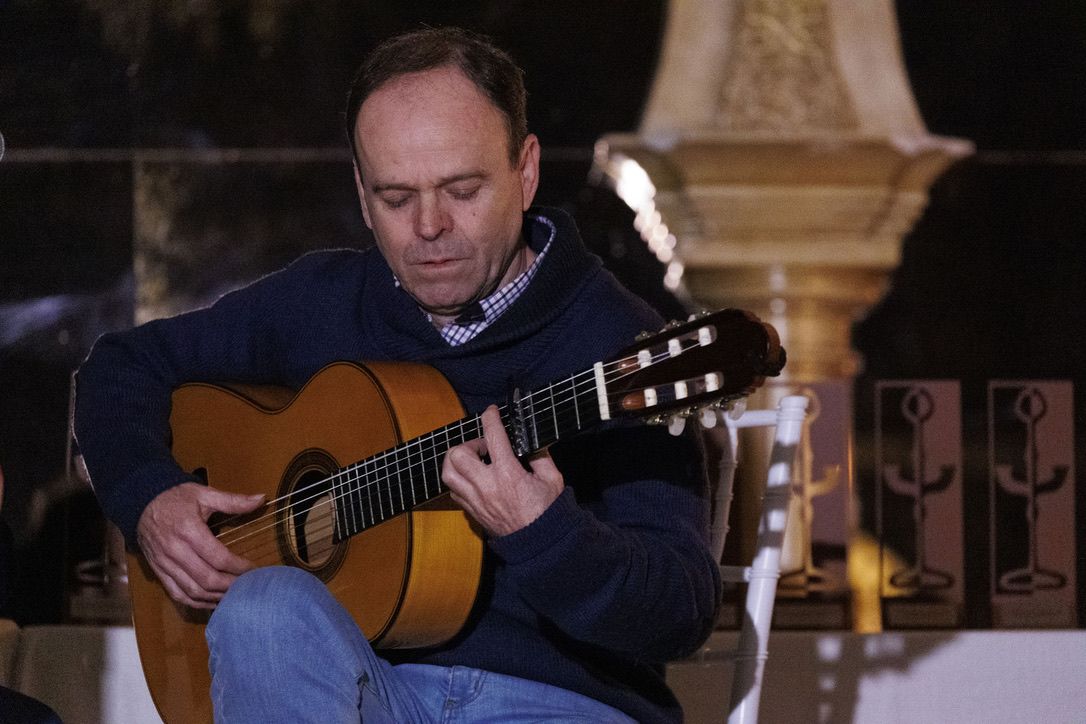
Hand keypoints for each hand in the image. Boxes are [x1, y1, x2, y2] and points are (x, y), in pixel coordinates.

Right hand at [136, 482, 264, 608]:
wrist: (141, 502)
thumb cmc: (176, 498)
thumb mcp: (205, 494)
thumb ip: (233, 501)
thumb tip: (262, 499)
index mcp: (189, 531)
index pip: (219, 558)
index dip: (239, 567)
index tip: (254, 570)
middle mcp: (176, 551)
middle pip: (207, 579)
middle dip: (230, 586)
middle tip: (248, 586)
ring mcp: (165, 564)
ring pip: (193, 591)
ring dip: (215, 597)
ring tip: (234, 596)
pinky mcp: (158, 572)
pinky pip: (177, 594)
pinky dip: (196, 602)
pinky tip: (212, 602)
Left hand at [442, 405, 563, 536]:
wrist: (538, 543)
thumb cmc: (547, 511)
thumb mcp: (552, 479)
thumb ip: (541, 456)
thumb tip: (531, 441)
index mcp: (508, 474)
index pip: (493, 436)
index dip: (490, 418)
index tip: (491, 411)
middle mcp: (486, 485)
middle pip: (458, 454)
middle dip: (468, 444)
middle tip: (484, 447)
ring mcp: (475, 500)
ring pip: (447, 473)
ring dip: (456, 461)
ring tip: (473, 460)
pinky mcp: (471, 511)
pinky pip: (453, 490)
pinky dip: (458, 480)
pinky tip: (472, 478)